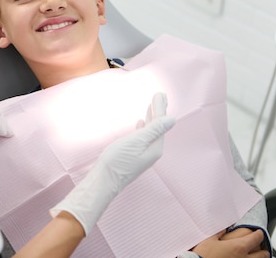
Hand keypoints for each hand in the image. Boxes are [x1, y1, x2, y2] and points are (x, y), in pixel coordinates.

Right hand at [50, 92, 174, 234]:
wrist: (103, 181)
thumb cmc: (117, 161)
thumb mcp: (137, 141)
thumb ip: (154, 129)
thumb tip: (172, 119)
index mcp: (155, 147)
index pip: (160, 123)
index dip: (160, 108)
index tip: (160, 93)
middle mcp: (152, 151)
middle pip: (158, 127)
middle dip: (158, 111)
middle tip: (160, 95)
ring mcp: (144, 154)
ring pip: (150, 132)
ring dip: (151, 118)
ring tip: (152, 106)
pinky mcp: (134, 156)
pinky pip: (143, 137)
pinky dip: (144, 127)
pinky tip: (141, 123)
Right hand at [192, 229, 269, 257]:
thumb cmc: (203, 255)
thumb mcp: (209, 240)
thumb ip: (219, 232)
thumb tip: (225, 226)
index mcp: (238, 247)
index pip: (256, 238)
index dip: (259, 233)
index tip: (258, 232)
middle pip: (263, 254)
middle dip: (263, 249)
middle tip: (260, 245)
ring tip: (256, 255)